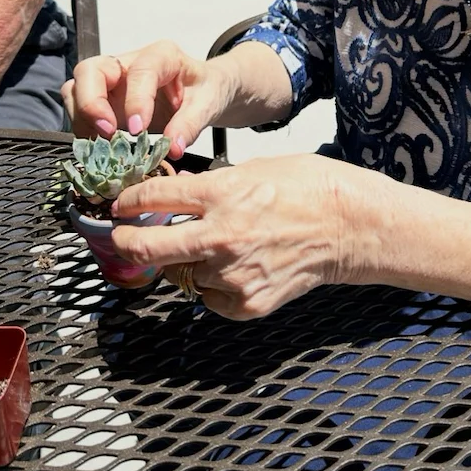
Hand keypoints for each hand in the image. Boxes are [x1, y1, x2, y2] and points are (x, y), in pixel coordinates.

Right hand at [63, 40, 216, 154]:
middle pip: (90, 70)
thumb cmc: (205, 89)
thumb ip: (191, 124)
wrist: (204, 90)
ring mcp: (111, 81)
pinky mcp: (103, 100)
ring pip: (76, 89)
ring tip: (104, 144)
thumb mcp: (209, 103)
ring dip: (83, 119)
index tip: (139, 129)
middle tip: (108, 132)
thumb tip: (172, 147)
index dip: (135, 99)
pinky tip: (102, 148)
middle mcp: (128, 63)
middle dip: (91, 102)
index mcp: (161, 55)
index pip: (140, 71)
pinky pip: (79, 111)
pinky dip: (85, 130)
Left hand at [111, 155, 376, 319]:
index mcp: (223, 193)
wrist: (350, 226)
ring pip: (183, 274)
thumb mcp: (255, 167)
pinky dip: (214, 286)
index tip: (120, 205)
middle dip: (124, 243)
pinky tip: (236, 268)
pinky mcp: (248, 303)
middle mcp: (222, 236)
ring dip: (187, 263)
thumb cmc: (309, 187)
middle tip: (120, 238)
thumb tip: (177, 195)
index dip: (128, 202)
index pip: (155, 198)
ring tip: (215, 248)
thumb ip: (212, 186)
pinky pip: (210, 297)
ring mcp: (234, 273)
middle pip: (148, 247)